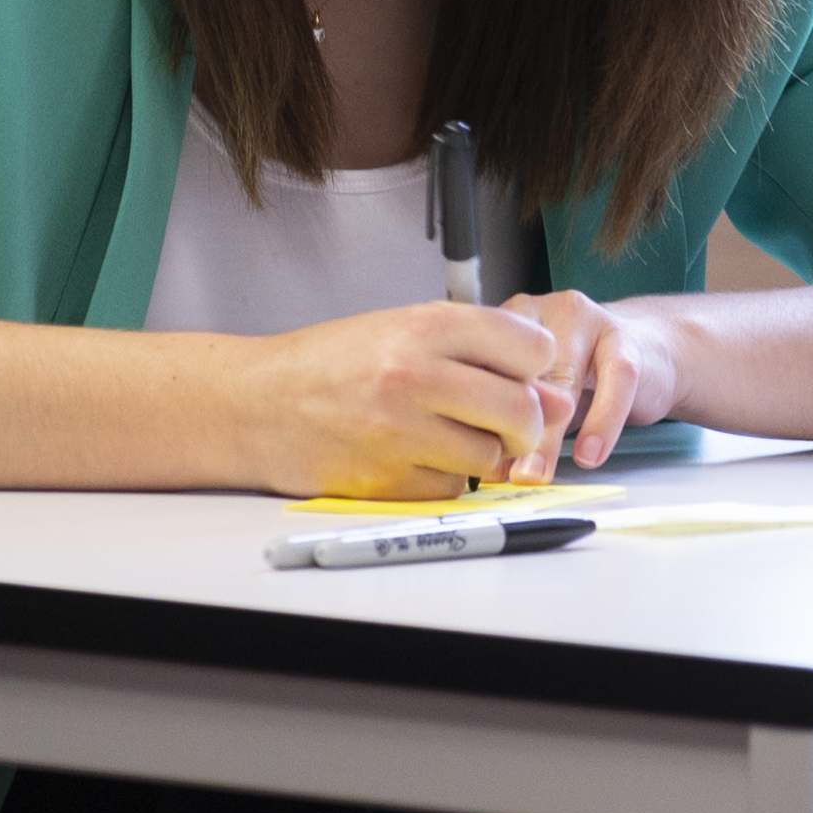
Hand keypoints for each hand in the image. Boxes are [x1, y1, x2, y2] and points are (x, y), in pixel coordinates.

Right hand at [227, 300, 566, 497]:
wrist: (255, 403)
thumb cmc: (329, 365)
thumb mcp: (401, 333)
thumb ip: (478, 355)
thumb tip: (558, 398)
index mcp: (425, 325)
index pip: (530, 347)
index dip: (533, 367)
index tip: (517, 375)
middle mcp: (416, 373)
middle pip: (522, 410)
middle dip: (522, 424)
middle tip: (499, 421)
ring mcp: (401, 430)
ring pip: (491, 456)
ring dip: (481, 453)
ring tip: (442, 434)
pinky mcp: (387, 478)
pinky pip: (452, 487)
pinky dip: (443, 477)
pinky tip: (411, 456)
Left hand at [495, 290, 684, 476]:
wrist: (651, 347)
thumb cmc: (586, 372)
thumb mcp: (545, 393)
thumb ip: (520, 422)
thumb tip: (492, 470)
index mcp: (511, 320)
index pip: (484, 363)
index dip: (477, 412)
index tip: (474, 457)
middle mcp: (544, 312)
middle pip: (521, 373)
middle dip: (508, 427)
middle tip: (500, 473)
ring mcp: (587, 321)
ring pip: (563, 378)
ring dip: (548, 435)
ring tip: (537, 472)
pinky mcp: (626, 341)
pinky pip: (616, 381)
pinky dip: (602, 422)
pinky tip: (589, 454)